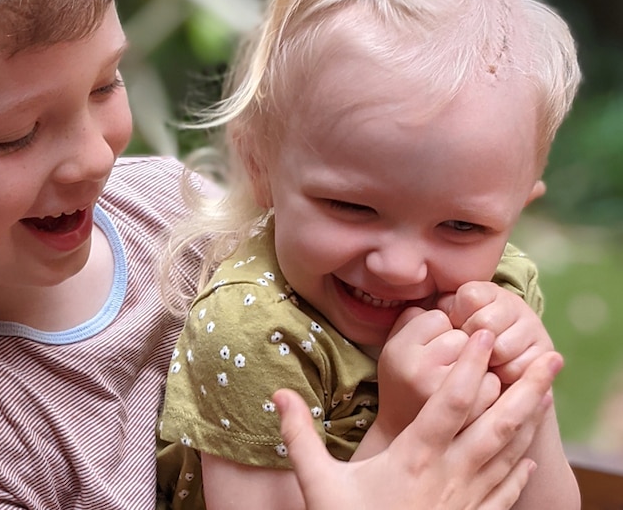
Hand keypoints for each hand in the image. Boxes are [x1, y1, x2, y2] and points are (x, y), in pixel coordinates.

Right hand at [274, 330, 562, 509]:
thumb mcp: (318, 483)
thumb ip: (300, 436)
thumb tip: (279, 394)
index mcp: (413, 458)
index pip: (449, 404)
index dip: (469, 367)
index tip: (483, 334)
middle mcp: (448, 476)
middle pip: (496, 425)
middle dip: (526, 388)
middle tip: (548, 357)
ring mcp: (465, 501)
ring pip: (508, 454)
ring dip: (531, 421)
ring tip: (546, 391)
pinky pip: (505, 492)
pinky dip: (520, 470)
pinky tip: (529, 455)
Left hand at [439, 282, 552, 384]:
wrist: (494, 371)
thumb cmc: (460, 345)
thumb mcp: (444, 324)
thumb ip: (432, 315)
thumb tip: (414, 311)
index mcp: (485, 291)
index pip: (469, 297)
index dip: (457, 318)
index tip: (456, 328)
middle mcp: (512, 303)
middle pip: (484, 323)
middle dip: (471, 343)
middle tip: (467, 351)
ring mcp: (532, 325)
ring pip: (500, 347)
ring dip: (487, 361)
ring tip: (481, 363)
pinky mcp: (545, 351)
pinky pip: (517, 368)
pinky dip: (503, 375)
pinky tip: (497, 374)